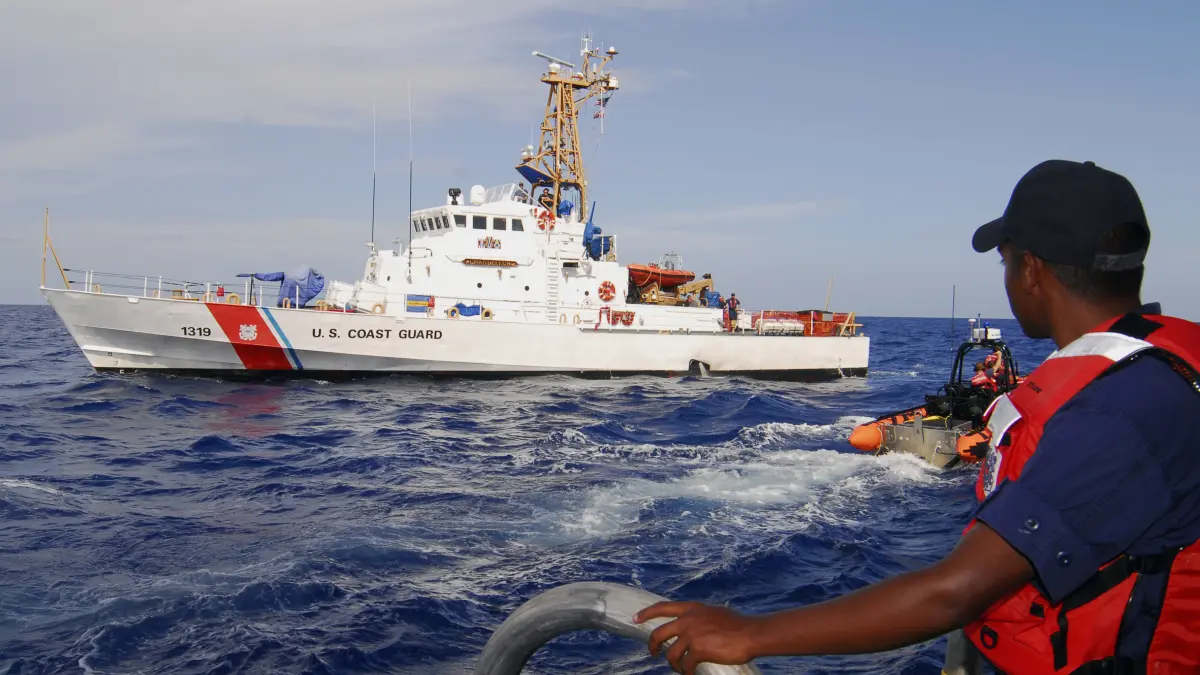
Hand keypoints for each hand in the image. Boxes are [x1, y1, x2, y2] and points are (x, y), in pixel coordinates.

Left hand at [633, 601, 758, 674]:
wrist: (751, 633)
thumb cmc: (738, 625)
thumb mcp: (713, 612)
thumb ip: (699, 617)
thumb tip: (691, 627)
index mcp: (692, 608)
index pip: (662, 607)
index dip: (646, 613)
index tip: (635, 618)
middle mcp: (688, 619)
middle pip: (659, 633)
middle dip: (653, 645)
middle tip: (653, 653)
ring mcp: (692, 634)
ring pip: (671, 654)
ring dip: (674, 665)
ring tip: (681, 669)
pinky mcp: (698, 649)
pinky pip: (686, 665)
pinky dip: (687, 672)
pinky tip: (691, 674)